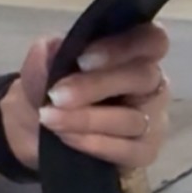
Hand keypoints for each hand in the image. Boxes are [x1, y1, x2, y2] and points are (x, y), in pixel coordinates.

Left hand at [0, 22, 170, 170]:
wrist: (38, 130)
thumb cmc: (51, 90)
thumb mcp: (40, 70)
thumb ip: (46, 57)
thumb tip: (50, 49)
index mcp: (133, 54)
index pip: (153, 40)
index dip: (124, 47)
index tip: (83, 59)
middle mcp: (151, 85)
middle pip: (143, 78)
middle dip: (97, 86)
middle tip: (57, 95)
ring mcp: (153, 120)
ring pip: (132, 118)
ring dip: (86, 118)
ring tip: (49, 119)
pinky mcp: (146, 152)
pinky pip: (128, 150)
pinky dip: (95, 144)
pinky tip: (67, 138)